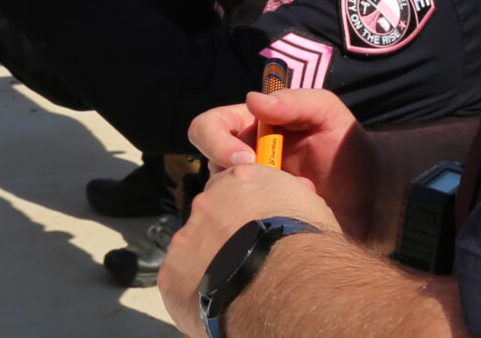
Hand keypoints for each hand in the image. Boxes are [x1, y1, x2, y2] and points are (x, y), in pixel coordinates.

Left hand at [160, 162, 340, 336]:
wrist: (286, 281)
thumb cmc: (306, 243)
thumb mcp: (308, 205)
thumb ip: (291, 194)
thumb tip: (299, 188)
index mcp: (241, 178)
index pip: (232, 184)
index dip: (241, 206)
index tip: (249, 223)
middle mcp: (208, 200)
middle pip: (209, 216)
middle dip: (222, 235)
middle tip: (243, 258)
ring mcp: (187, 235)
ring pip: (193, 250)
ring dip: (208, 263)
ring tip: (234, 285)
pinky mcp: (173, 271)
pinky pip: (181, 282)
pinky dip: (195, 292)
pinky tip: (218, 301)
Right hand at [190, 88, 379, 240]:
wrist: (372, 196)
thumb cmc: (348, 148)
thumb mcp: (328, 113)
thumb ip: (295, 101)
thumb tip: (252, 100)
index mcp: (252, 126)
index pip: (210, 126)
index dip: (216, 141)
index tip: (246, 159)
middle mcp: (244, 157)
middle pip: (206, 162)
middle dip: (226, 174)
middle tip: (258, 185)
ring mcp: (250, 191)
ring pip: (221, 196)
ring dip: (252, 198)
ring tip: (290, 199)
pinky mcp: (259, 219)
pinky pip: (240, 223)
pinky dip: (262, 219)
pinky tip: (292, 218)